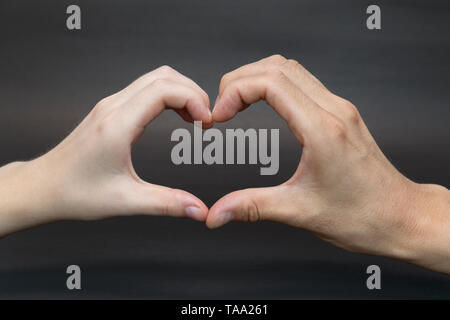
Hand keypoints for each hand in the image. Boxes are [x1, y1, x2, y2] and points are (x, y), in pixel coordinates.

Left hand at [0, 66, 211, 236]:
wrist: (43, 187)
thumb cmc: (75, 193)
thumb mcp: (125, 201)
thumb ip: (167, 203)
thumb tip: (199, 210)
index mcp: (117, 125)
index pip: (164, 90)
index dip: (193, 99)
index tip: (206, 123)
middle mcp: (113, 108)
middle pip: (163, 76)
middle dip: (193, 92)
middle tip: (206, 120)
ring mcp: (110, 106)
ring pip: (155, 78)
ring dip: (181, 92)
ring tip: (195, 118)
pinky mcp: (110, 110)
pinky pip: (145, 89)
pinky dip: (168, 96)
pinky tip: (176, 116)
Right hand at [207, 55, 449, 273]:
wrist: (401, 217)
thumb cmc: (362, 216)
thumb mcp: (299, 212)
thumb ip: (252, 207)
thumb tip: (217, 213)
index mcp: (322, 129)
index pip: (270, 82)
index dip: (235, 91)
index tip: (219, 116)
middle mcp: (334, 111)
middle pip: (277, 67)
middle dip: (239, 80)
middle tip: (221, 108)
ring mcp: (340, 109)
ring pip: (291, 69)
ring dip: (257, 79)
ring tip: (236, 105)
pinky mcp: (341, 115)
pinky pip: (303, 83)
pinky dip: (275, 85)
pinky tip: (264, 106)